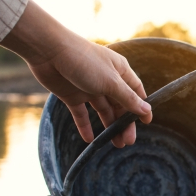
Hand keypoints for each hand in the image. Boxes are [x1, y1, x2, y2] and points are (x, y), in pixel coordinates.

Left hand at [0, 0, 151, 146]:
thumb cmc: (84, 60)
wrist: (49, 51)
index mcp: (119, 71)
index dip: (141, 107)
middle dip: (124, 123)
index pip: (135, 92)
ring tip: (116, 144)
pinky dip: (85, 126)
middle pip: (120, 105)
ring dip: (109, 127)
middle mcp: (106, 79)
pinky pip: (81, 114)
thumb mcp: (111, 82)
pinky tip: (90, 140)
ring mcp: (88, 88)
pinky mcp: (72, 95)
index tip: (147, 122)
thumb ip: (128, 98)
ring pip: (103, 111)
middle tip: (128, 141)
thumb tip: (147, 110)